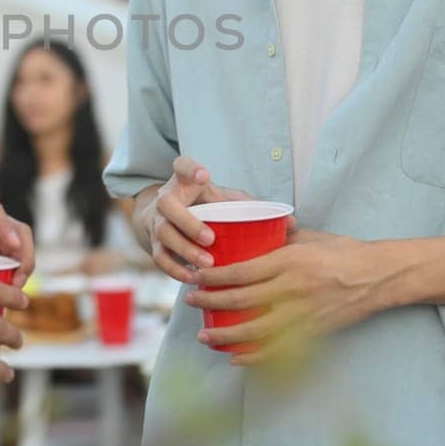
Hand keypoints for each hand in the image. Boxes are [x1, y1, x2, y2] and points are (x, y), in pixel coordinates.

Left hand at [0, 196, 34, 290]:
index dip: (5, 228)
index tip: (13, 247)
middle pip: (16, 229)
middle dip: (24, 253)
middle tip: (17, 282)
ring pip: (20, 245)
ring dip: (24, 266)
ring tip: (14, 292)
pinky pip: (12, 258)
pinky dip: (16, 273)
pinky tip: (7, 294)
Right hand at [137, 156, 260, 281]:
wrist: (166, 218)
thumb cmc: (203, 205)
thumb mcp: (221, 198)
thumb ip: (250, 206)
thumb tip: (291, 221)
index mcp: (184, 181)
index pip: (182, 166)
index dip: (190, 169)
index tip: (203, 175)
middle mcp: (165, 198)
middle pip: (166, 204)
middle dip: (188, 222)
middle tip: (211, 238)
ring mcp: (156, 221)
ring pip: (163, 233)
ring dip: (185, 250)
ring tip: (208, 264)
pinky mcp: (153, 243)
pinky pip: (160, 257)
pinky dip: (175, 270)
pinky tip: (194, 278)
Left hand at [188, 229, 394, 365]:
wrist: (379, 277)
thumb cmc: (344, 252)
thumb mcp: (311, 238)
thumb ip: (282, 237)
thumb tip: (255, 230)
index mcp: (289, 261)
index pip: (241, 272)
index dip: (213, 278)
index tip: (195, 278)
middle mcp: (293, 288)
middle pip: (241, 301)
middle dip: (210, 303)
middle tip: (190, 302)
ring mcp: (303, 313)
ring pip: (255, 330)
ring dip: (225, 336)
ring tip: (204, 336)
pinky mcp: (313, 332)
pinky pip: (278, 349)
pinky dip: (254, 356)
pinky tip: (235, 358)